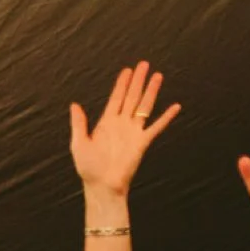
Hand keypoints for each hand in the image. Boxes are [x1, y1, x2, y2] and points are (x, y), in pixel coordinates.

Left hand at [70, 61, 179, 197]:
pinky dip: (166, 117)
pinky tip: (175, 107)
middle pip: (132, 97)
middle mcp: (121, 124)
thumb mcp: (79, 143)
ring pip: (144, 106)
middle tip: (144, 64)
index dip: (121, 84)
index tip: (127, 70)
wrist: (102, 186)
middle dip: (138, 81)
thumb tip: (74, 104)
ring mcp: (133, 132)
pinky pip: (156, 127)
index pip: (116, 98)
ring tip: (158, 76)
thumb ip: (79, 123)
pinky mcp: (142, 142)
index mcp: (106, 123)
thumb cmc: (88, 168)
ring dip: (151, 91)